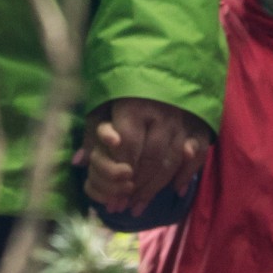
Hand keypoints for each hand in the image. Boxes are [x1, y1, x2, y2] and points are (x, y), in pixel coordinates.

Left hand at [78, 97, 208, 222]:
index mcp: (134, 106)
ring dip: (155, 188)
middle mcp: (160, 114)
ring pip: (171, 161)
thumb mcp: (102, 106)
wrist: (155, 65)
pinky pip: (195, 155)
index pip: (129, 145)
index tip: (111, 190)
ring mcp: (180, 121)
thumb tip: (77, 162)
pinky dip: (186, 175)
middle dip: (136, 186)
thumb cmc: (122, 89)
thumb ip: (91, 133)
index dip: (120, 170)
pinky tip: (176, 191)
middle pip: (151, 158)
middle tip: (122, 206)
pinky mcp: (193, 124)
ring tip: (138, 206)